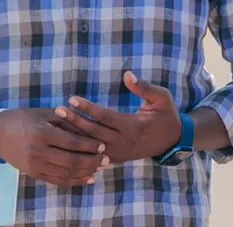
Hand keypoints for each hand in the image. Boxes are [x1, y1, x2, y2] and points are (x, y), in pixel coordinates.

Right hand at [0, 108, 106, 187]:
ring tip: (99, 169)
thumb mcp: (45, 114)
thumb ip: (67, 121)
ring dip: (85, 173)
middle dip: (91, 161)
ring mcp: (34, 165)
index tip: (102, 145)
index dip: (89, 145)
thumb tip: (90, 128)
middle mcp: (38, 152)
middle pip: (71, 161)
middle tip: (106, 159)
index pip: (72, 143)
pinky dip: (73, 181)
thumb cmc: (23, 118)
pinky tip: (86, 178)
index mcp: (42, 134)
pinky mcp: (33, 174)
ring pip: (65, 174)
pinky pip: (56, 180)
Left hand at [55, 71, 181, 163]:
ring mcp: (120, 153)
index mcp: (134, 126)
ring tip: (58, 124)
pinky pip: (95, 155)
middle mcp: (125, 142)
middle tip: (58, 110)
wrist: (173, 140)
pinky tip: (67, 141)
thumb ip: (144, 87)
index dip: (88, 108)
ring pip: (92, 145)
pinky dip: (81, 148)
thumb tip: (127, 74)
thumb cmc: (167, 115)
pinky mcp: (117, 158)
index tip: (73, 99)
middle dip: (75, 121)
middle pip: (94, 132)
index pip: (105, 117)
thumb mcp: (162, 97)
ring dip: (74, 135)